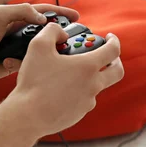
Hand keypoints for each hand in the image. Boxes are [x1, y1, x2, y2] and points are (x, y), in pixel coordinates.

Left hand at [0, 3, 79, 80]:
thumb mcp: (0, 14)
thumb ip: (22, 11)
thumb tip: (43, 19)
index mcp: (17, 17)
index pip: (44, 12)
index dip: (61, 12)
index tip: (77, 15)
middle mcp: (20, 32)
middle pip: (47, 31)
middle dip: (61, 34)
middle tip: (74, 39)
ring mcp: (18, 48)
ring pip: (41, 49)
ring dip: (50, 51)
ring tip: (56, 54)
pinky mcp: (15, 63)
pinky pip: (31, 63)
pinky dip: (32, 63)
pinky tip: (29, 64)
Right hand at [9, 26, 123, 137]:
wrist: (28, 115)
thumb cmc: (34, 81)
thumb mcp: (38, 46)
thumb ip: (52, 31)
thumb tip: (61, 33)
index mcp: (87, 66)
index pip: (113, 50)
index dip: (114, 41)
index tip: (110, 38)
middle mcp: (93, 85)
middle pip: (117, 72)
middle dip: (116, 62)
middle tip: (108, 58)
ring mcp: (87, 102)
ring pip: (98, 87)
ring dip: (92, 78)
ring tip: (73, 73)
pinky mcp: (79, 114)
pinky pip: (84, 101)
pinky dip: (79, 92)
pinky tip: (62, 90)